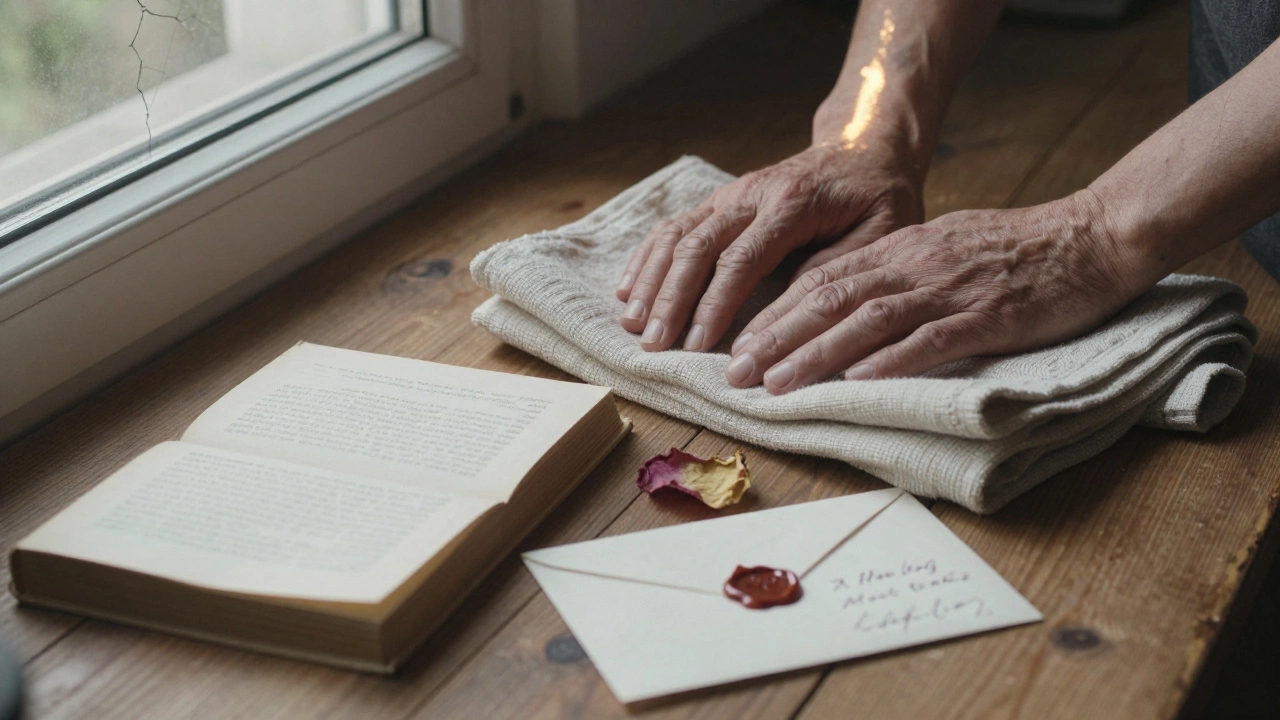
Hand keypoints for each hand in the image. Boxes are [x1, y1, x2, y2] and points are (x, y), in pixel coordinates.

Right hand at [615, 143, 922, 351]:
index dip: (715, 304)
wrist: (863, 149)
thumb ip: (837, 266)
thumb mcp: (881, 231)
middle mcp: (751, 193)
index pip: (742, 259)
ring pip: (677, 235)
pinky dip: (647, 258)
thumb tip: (790, 311)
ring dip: (651, 281)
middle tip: (654, 344)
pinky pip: (673, 226)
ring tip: (632, 324)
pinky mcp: (719, 201)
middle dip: (671, 299)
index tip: (697, 344)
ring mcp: (729, 194)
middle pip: (698, 247)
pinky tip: (628, 289)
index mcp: (792, 202)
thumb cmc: (878, 196)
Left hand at [724, 191, 1148, 392]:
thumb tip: (840, 306)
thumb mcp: (941, 250)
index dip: (772, 314)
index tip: (735, 345)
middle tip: (734, 373)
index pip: (819, 280)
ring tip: (777, 383)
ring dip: (817, 353)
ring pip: (869, 318)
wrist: (1091, 235)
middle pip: (829, 298)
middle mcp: (915, 264)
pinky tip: (860, 382)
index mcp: (900, 250)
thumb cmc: (1015, 250)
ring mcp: (951, 289)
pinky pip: (935, 338)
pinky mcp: (990, 315)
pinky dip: (893, 360)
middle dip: (776, 337)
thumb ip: (893, 274)